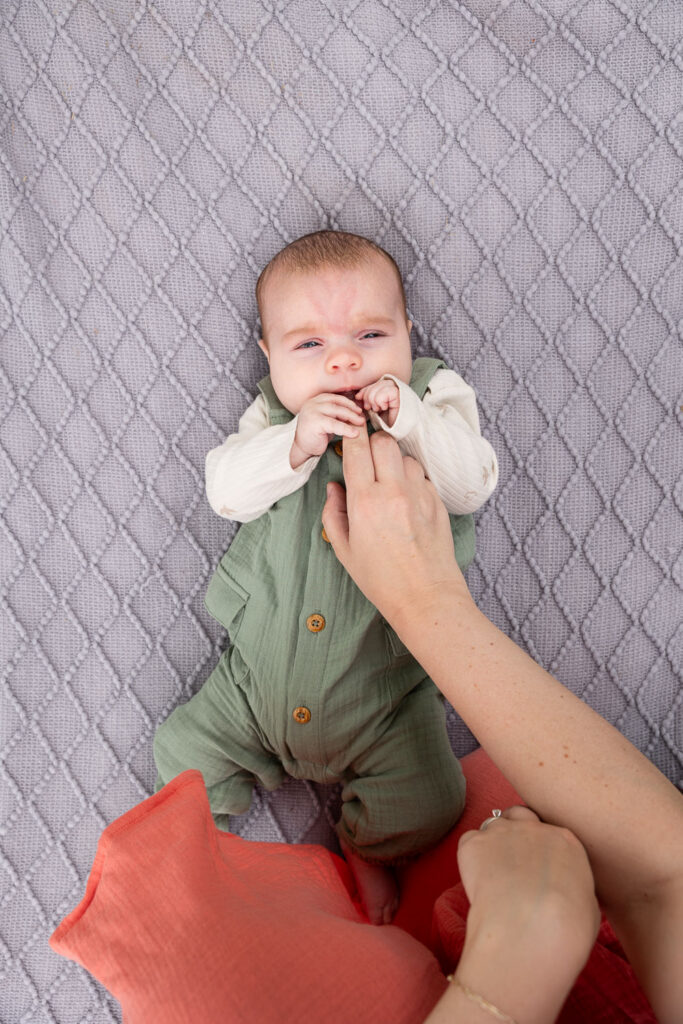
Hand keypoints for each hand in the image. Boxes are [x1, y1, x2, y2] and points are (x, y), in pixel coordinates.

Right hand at [290, 393, 365, 468]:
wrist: (303, 449)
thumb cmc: (316, 435)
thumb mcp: (327, 420)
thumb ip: (337, 414)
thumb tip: (357, 412)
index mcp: (316, 400)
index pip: (335, 398)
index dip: (349, 403)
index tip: (359, 410)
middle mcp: (312, 403)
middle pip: (337, 403)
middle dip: (352, 410)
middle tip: (362, 418)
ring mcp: (312, 411)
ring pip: (336, 411)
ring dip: (351, 417)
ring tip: (361, 423)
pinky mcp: (314, 422)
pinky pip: (334, 424)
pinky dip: (346, 428)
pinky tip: (354, 433)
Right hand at [321, 429, 470, 629]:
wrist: (426, 596)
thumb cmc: (381, 579)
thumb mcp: (344, 550)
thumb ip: (334, 513)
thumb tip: (334, 487)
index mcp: (365, 502)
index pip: (357, 449)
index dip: (351, 435)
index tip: (348, 431)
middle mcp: (393, 492)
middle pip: (384, 441)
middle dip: (373, 443)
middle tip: (367, 458)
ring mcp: (419, 494)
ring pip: (406, 456)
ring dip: (394, 462)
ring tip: (388, 482)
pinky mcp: (437, 501)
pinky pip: (422, 475)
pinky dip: (411, 479)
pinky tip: (405, 498)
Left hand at [355, 377, 399, 427]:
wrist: (397, 429)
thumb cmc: (387, 421)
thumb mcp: (373, 408)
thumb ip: (367, 400)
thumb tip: (357, 396)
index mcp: (387, 387)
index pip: (371, 384)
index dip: (364, 392)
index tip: (364, 403)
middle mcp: (393, 385)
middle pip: (372, 386)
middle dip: (368, 399)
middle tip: (375, 409)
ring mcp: (396, 387)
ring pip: (375, 390)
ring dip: (375, 402)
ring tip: (381, 409)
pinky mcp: (398, 393)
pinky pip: (381, 395)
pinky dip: (381, 403)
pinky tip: (386, 408)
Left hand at [447, 807, 599, 1022]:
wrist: (535, 924)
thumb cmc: (568, 924)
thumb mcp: (588, 907)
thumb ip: (575, 891)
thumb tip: (569, 897)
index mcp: (564, 841)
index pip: (548, 832)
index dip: (539, 849)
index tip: (535, 868)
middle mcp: (533, 828)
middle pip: (519, 815)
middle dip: (514, 829)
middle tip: (510, 858)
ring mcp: (502, 832)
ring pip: (492, 825)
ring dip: (491, 845)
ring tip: (491, 876)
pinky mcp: (474, 843)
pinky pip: (468, 842)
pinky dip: (469, 858)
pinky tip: (476, 883)